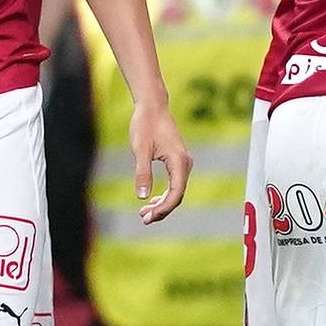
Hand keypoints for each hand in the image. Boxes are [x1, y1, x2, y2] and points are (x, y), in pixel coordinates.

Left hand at [130, 99, 191, 223]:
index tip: (148, 216)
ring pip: (176, 190)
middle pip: (177, 195)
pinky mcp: (177, 161)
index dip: (163, 209)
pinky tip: (151, 201)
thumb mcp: (140, 149)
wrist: (152, 106)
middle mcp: (185, 163)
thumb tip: (142, 197)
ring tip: (144, 214)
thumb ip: (142, 173)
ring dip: (162, 203)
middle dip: (161, 210)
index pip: (176, 194)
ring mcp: (183, 162)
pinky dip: (163, 194)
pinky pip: (174, 183)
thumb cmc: (145, 125)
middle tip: (143, 219)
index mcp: (179, 161)